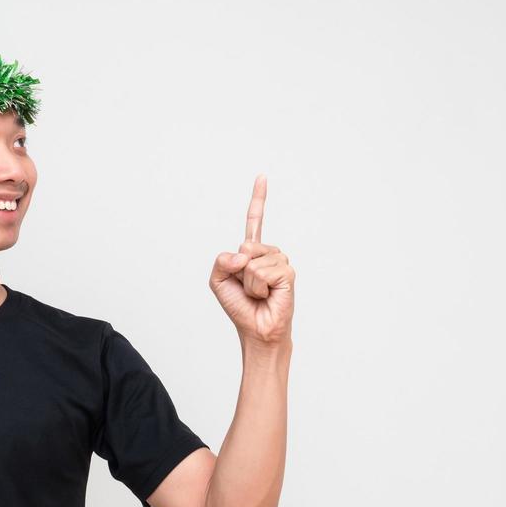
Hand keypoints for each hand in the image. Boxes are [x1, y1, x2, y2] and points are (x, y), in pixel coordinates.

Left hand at [208, 174, 295, 346]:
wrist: (256, 330)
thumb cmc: (239, 306)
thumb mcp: (217, 281)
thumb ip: (221, 261)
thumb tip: (242, 254)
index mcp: (251, 252)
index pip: (255, 221)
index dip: (259, 198)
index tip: (262, 176)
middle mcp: (268, 254)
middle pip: (245, 246)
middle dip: (237, 271)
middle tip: (247, 289)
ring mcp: (280, 263)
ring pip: (252, 262)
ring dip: (248, 283)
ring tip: (257, 294)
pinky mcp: (288, 275)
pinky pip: (262, 272)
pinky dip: (257, 288)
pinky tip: (266, 296)